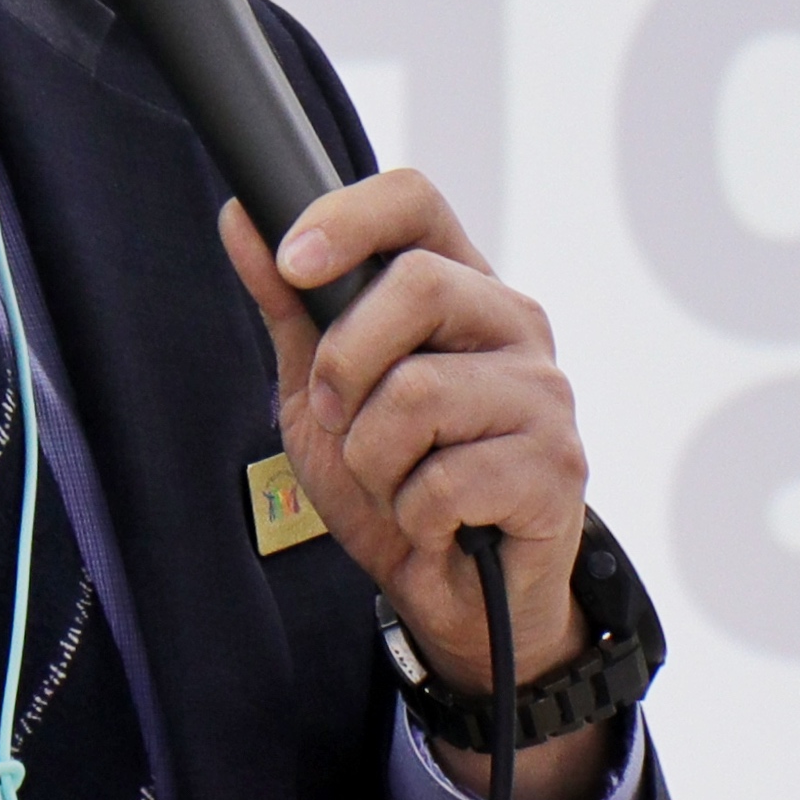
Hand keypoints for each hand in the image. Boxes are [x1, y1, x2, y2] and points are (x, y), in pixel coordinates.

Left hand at [218, 173, 611, 799]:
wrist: (456, 598)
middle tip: (343, 419)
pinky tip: (436, 525)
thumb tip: (243, 220)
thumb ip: (291, 309)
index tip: (292, 263)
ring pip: (418, 394)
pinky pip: (445, 480)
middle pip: (417, 284)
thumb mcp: (321, 393)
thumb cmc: (395, 482)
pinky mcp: (556, 467)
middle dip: (345, 364)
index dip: (348, 218)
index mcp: (458, 289)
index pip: (414, 201)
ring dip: (375, 461)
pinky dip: (413, 516)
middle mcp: (514, 324)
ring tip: (398, 485)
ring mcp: (544, 394)